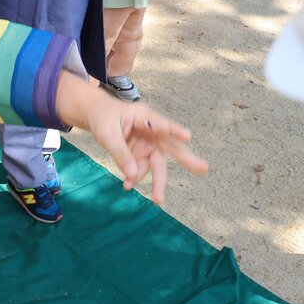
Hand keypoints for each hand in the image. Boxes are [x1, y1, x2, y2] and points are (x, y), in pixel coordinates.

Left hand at [56, 73, 207, 202]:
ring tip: (127, 187)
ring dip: (153, 181)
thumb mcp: (106, 134)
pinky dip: (135, 178)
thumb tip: (132, 176)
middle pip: (172, 148)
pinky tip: (126, 185)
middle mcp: (152, 132)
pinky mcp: (143, 155)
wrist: (99, 117)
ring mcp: (149, 145)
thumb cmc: (104, 118)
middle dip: (187, 160)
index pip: (161, 125)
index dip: (174, 131)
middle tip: (204, 169)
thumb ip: (120, 153)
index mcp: (145, 117)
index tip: (187, 136)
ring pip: (158, 166)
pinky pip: (142, 170)